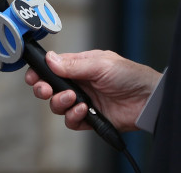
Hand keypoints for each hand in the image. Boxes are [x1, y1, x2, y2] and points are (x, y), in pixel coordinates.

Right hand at [25, 49, 161, 132]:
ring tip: (74, 98)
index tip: (33, 76)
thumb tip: (50, 59)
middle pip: (50, 88)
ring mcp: (84, 101)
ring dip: (60, 102)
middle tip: (45, 90)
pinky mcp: (90, 119)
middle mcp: (80, 83)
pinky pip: (71, 121)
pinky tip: (83, 111)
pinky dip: (73, 117)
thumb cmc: (130, 75)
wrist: (147, 100)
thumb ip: (74, 64)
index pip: (53, 67)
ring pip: (58, 105)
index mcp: (80, 65)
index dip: (40, 72)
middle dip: (43, 89)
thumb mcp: (101, 64)